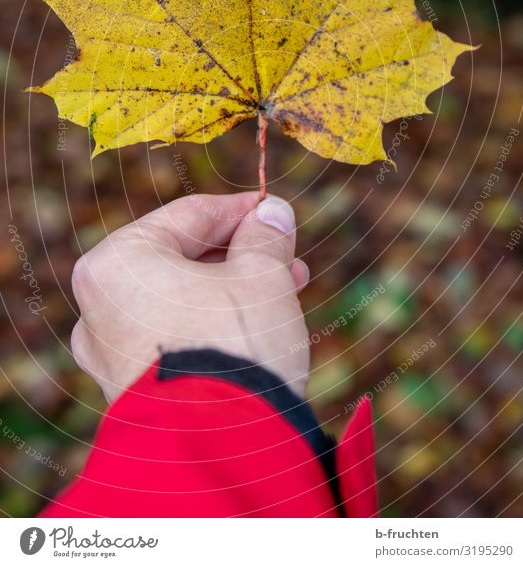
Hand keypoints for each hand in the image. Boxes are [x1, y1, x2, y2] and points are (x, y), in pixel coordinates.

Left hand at [70, 192, 310, 401]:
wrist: (221, 449)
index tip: (273, 209)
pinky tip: (255, 326)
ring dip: (232, 290)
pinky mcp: (128, 391)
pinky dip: (211, 325)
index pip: (187, 217)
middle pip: (182, 260)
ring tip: (286, 288)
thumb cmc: (234, 346)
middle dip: (240, 256)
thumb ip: (265, 236)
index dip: (239, 211)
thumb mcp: (261, 276)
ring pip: (180, 301)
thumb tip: (272, 212)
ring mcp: (108, 355)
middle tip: (287, 257)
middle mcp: (98, 307)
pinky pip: (173, 338)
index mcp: (116, 263)